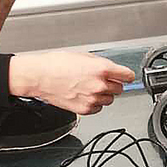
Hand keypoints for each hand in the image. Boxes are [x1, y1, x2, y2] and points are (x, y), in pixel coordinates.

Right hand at [9, 51, 134, 114]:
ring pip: (110, 99)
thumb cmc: (55, 64)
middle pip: (120, 89)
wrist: (39, 77)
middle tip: (101, 80)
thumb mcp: (83, 56)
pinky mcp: (85, 109)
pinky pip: (98, 108)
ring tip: (88, 87)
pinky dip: (94, 103)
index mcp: (102, 69)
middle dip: (113, 84)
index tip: (125, 76)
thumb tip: (111, 69)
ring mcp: (93, 99)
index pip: (128, 76)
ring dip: (103, 94)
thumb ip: (101, 64)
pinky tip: (83, 94)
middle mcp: (100, 86)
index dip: (126, 75)